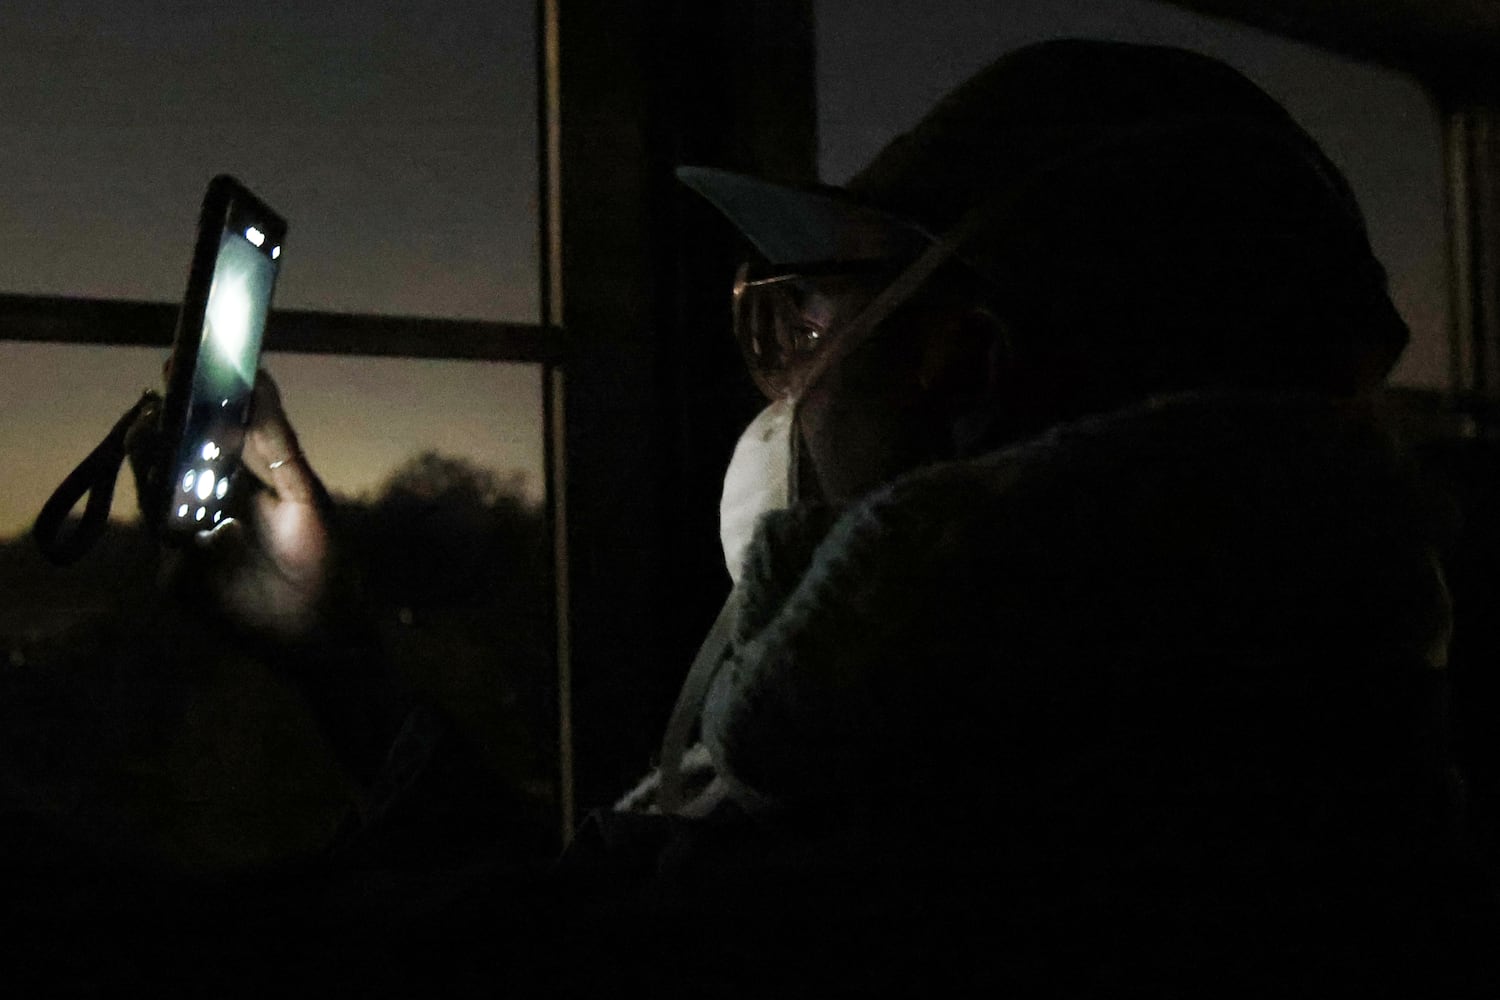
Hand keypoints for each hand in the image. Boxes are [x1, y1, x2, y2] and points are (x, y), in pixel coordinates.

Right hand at [133, 373, 333, 641]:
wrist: (322, 630)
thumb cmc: (323, 560)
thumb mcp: (304, 494)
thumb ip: (275, 442)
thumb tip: (260, 378)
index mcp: (238, 485)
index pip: (200, 438)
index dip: (187, 407)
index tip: (174, 370)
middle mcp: (206, 511)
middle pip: (168, 466)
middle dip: (157, 437)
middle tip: (155, 408)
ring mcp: (188, 546)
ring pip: (157, 503)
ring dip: (153, 473)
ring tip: (153, 441)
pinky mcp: (179, 581)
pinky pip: (166, 551)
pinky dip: (170, 531)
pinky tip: (182, 515)